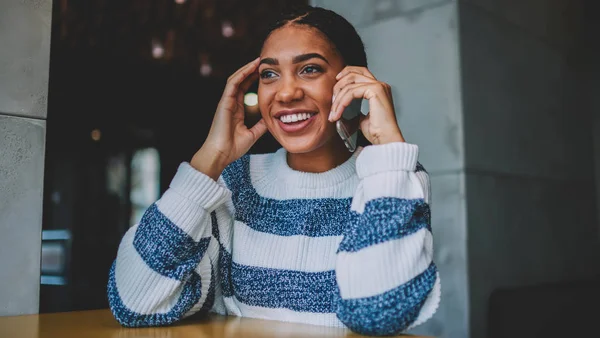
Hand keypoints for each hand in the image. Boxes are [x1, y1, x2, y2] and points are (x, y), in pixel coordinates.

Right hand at [191, 57, 267, 179]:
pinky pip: (232, 84)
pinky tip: (250, 68)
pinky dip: (241, 75)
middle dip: (251, 71)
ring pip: (236, 79)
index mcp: (236, 110)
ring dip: (246, 69)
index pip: (245, 89)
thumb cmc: (233, 148)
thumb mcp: (252, 134)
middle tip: (263, 62)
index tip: (265, 73)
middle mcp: (230, 104)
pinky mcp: (224, 102)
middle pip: (241, 81)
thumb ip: (260, 126)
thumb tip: (271, 119)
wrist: (221, 154)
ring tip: (258, 61)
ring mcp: (226, 102)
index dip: (253, 80)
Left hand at [329, 66, 404, 144]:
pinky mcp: (375, 90)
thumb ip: (354, 108)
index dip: (346, 74)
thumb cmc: (377, 132)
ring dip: (338, 98)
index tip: (335, 85)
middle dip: (338, 84)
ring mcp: (379, 86)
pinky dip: (342, 102)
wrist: (385, 139)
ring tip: (333, 112)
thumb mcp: (362, 117)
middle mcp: (380, 85)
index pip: (360, 72)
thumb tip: (341, 107)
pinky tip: (338, 112)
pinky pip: (351, 92)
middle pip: (354, 72)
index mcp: (378, 89)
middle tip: (332, 101)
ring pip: (350, 83)